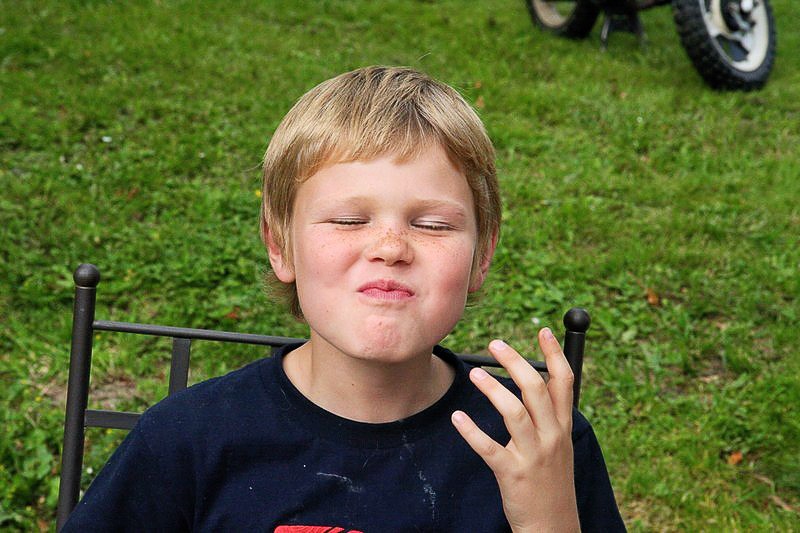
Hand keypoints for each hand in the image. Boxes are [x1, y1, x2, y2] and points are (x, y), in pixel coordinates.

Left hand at [451, 328, 578, 531]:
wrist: (553, 525)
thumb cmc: (551, 480)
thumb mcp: (560, 444)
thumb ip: (551, 414)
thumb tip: (541, 380)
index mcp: (563, 426)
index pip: (564, 381)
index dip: (554, 353)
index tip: (543, 330)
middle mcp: (552, 436)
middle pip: (536, 388)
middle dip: (515, 362)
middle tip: (495, 344)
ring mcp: (533, 455)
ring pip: (514, 412)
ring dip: (492, 389)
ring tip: (474, 374)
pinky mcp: (512, 473)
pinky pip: (489, 447)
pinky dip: (471, 431)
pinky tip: (457, 417)